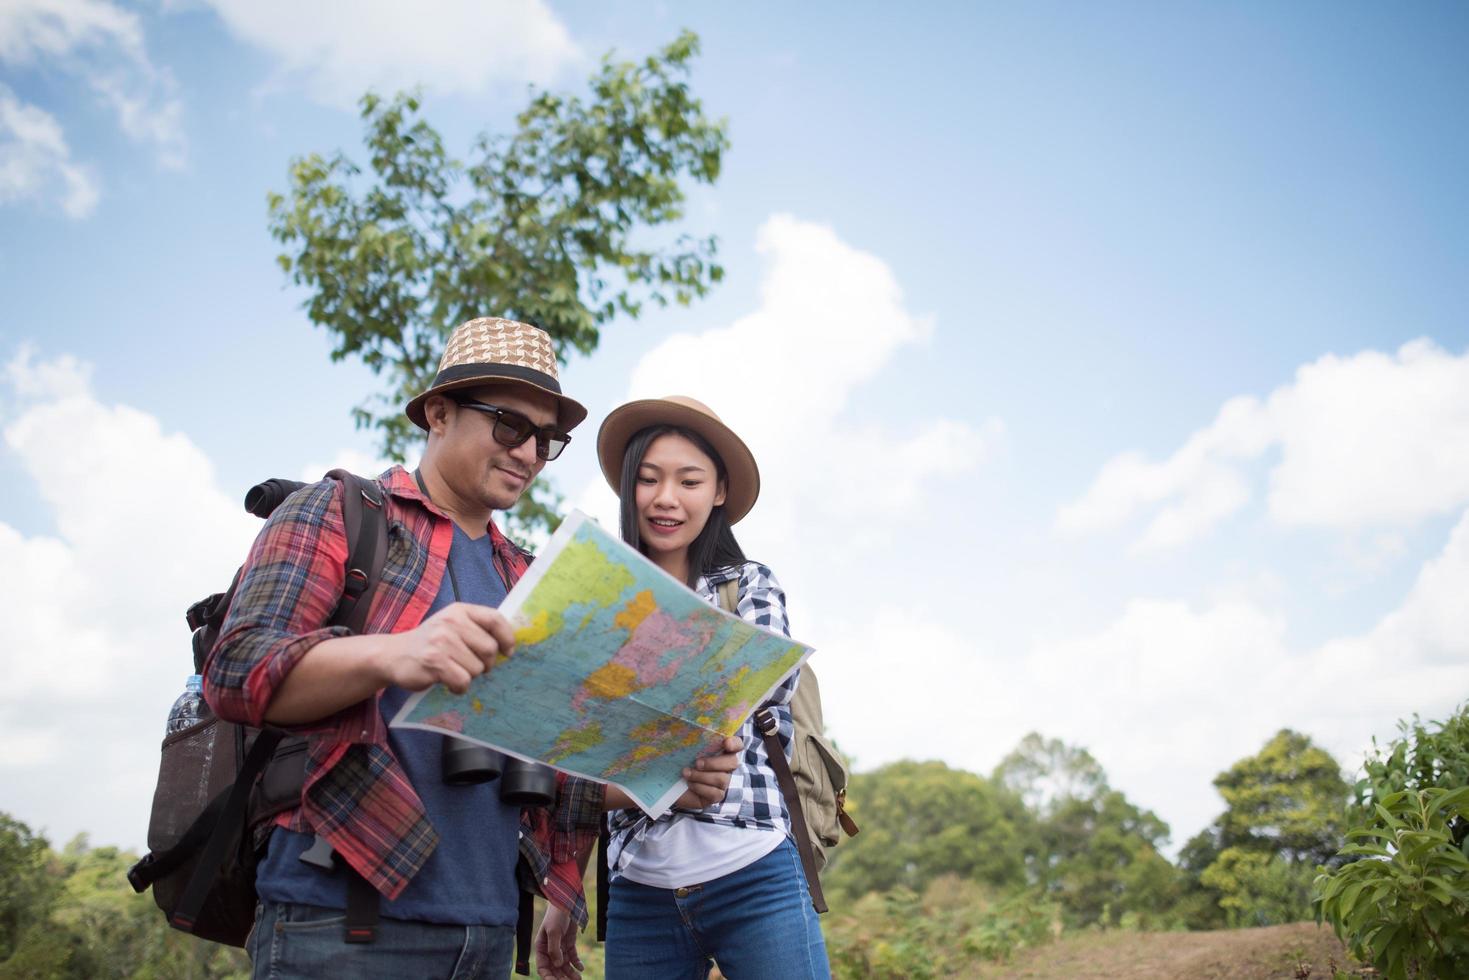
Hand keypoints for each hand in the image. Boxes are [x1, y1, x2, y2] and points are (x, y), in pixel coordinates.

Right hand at [378, 602, 516, 693]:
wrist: (392, 654)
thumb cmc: (430, 643)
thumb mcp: (452, 626)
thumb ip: (476, 629)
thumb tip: (509, 645)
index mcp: (459, 611)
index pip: (495, 619)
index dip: (507, 637)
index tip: (508, 652)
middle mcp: (451, 622)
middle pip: (490, 649)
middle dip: (486, 663)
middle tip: (471, 666)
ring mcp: (442, 641)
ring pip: (477, 668)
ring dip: (469, 676)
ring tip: (453, 671)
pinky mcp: (434, 662)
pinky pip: (463, 681)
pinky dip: (459, 687)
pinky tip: (448, 682)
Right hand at [534, 902, 582, 978]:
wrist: (567, 901)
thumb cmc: (556, 915)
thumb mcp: (553, 931)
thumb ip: (554, 949)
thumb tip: (557, 965)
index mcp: (541, 947)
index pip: (543, 967)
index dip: (548, 977)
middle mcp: (550, 949)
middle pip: (554, 968)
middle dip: (561, 977)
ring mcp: (560, 946)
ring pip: (564, 965)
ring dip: (570, 973)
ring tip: (578, 979)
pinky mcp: (569, 943)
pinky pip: (572, 956)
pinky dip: (576, 963)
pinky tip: (581, 968)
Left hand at [675, 735, 743, 808]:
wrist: (670, 784)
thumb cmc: (678, 763)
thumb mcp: (682, 749)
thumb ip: (689, 740)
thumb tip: (682, 727)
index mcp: (721, 751)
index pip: (737, 745)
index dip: (734, 743)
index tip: (725, 743)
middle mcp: (725, 766)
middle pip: (732, 762)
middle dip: (714, 763)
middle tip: (697, 763)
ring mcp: (723, 782)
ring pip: (722, 779)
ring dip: (701, 776)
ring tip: (686, 773)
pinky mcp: (716, 796)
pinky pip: (715, 793)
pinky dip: (700, 787)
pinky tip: (690, 784)